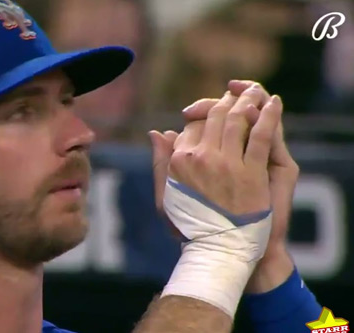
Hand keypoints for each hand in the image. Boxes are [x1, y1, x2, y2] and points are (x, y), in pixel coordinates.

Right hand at [151, 80, 297, 292]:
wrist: (219, 251)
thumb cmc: (189, 226)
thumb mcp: (165, 195)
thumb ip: (161, 162)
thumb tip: (156, 132)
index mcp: (180, 161)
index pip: (191, 127)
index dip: (202, 118)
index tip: (212, 117)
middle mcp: (201, 157)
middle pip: (214, 116)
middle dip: (226, 100)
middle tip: (237, 92)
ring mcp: (227, 164)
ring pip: (237, 119)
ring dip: (247, 99)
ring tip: (255, 90)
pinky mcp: (252, 172)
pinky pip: (261, 135)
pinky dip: (268, 115)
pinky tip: (274, 103)